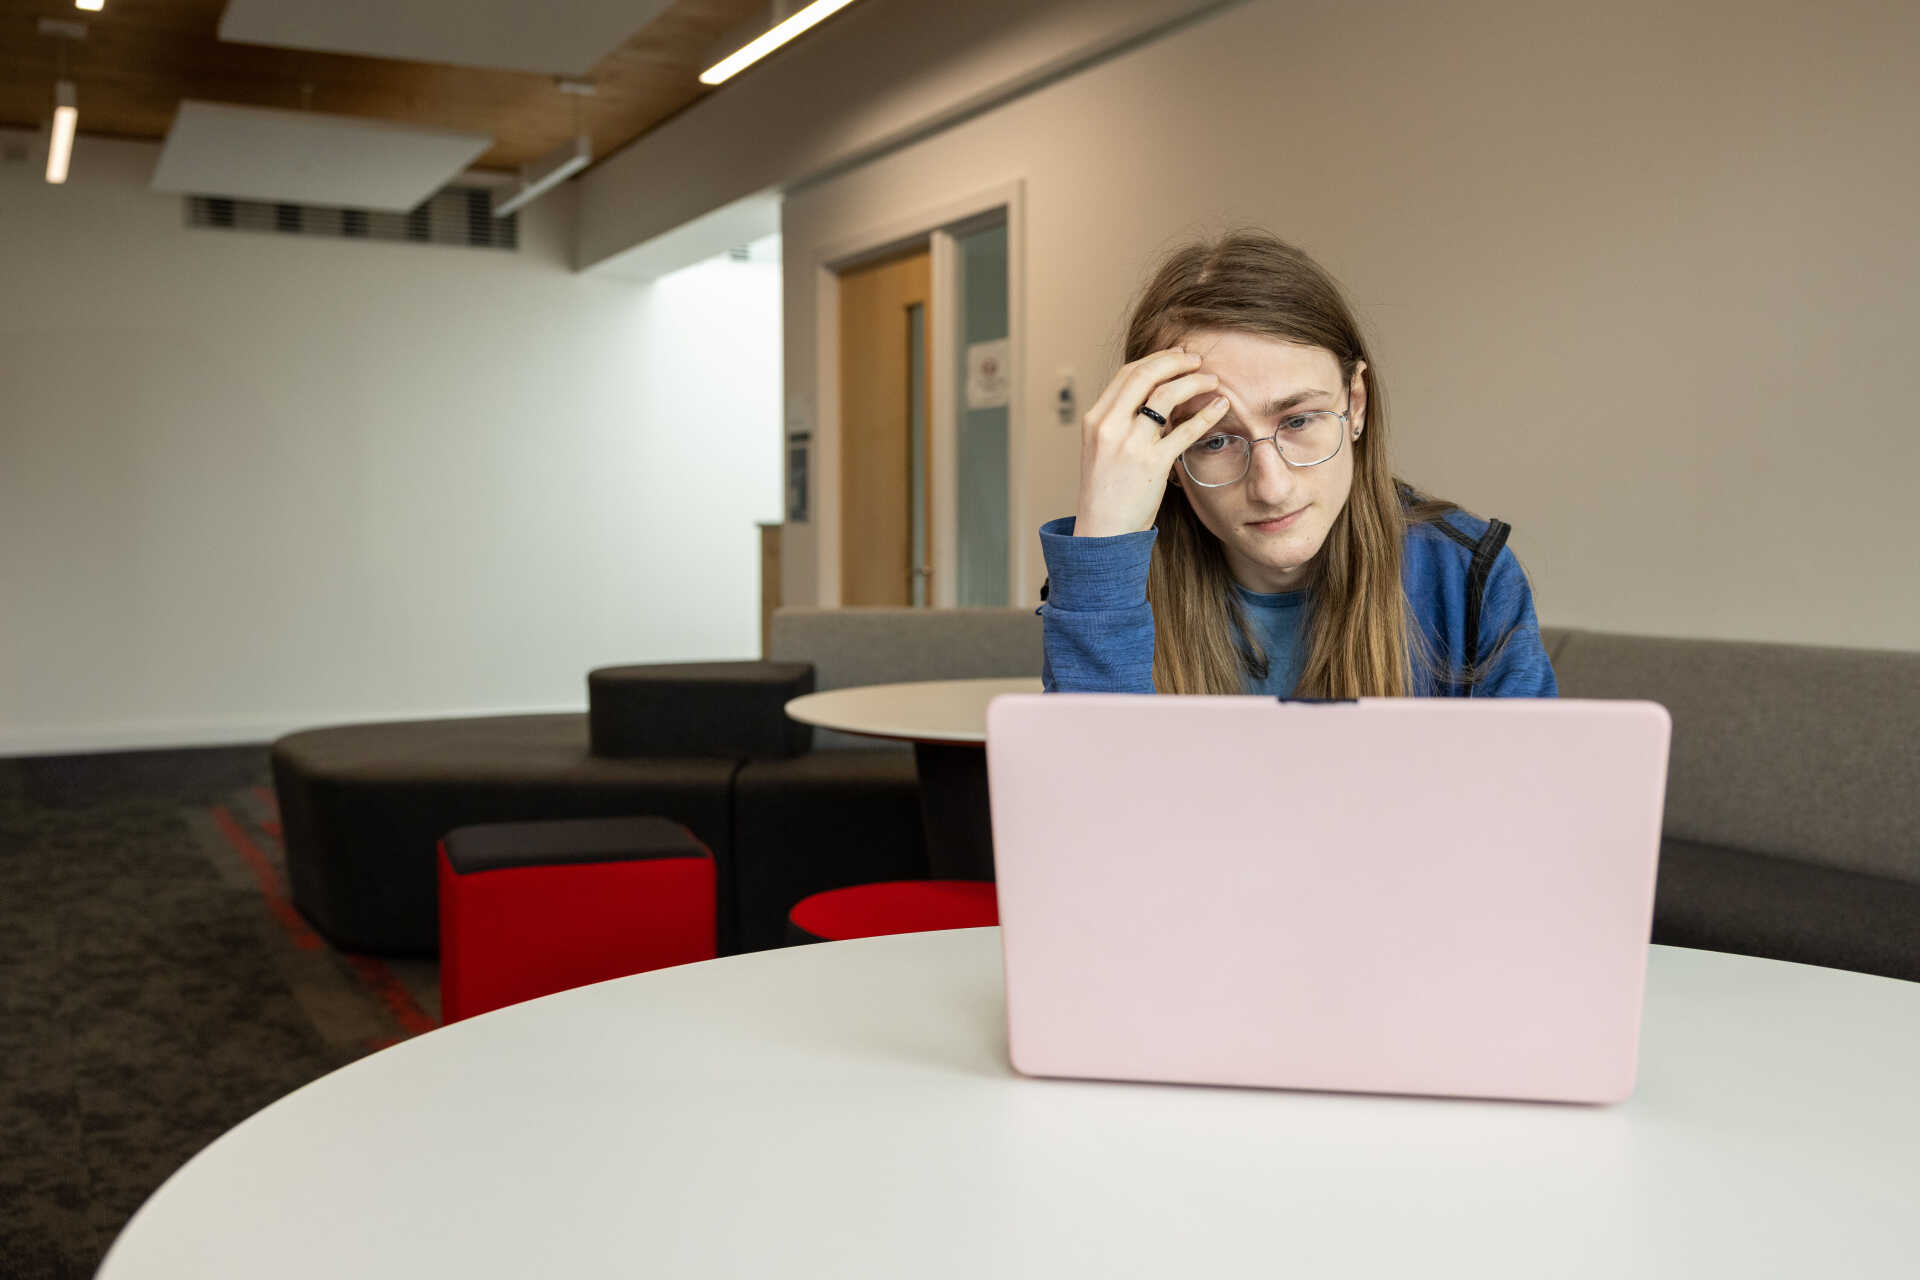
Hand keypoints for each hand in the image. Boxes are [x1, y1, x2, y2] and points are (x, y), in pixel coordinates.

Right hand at [1074, 348, 1229, 536]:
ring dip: (1194, 381)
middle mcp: (1109, 426)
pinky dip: (1207, 413)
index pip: (1127, 374)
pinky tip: (1221, 406)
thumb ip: (1121, 424)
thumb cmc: (1106, 494)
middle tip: (1198, 360)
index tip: (1177, 357)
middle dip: (1176, 362)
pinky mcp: (1152, 464)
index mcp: (1095, 420)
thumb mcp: (1103, 450)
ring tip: (1213, 381)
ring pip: (1166, 394)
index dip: (1156, 360)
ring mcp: (1130, 444)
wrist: (1102, 533)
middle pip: (1145, 374)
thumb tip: (1153, 401)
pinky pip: (1185, 429)